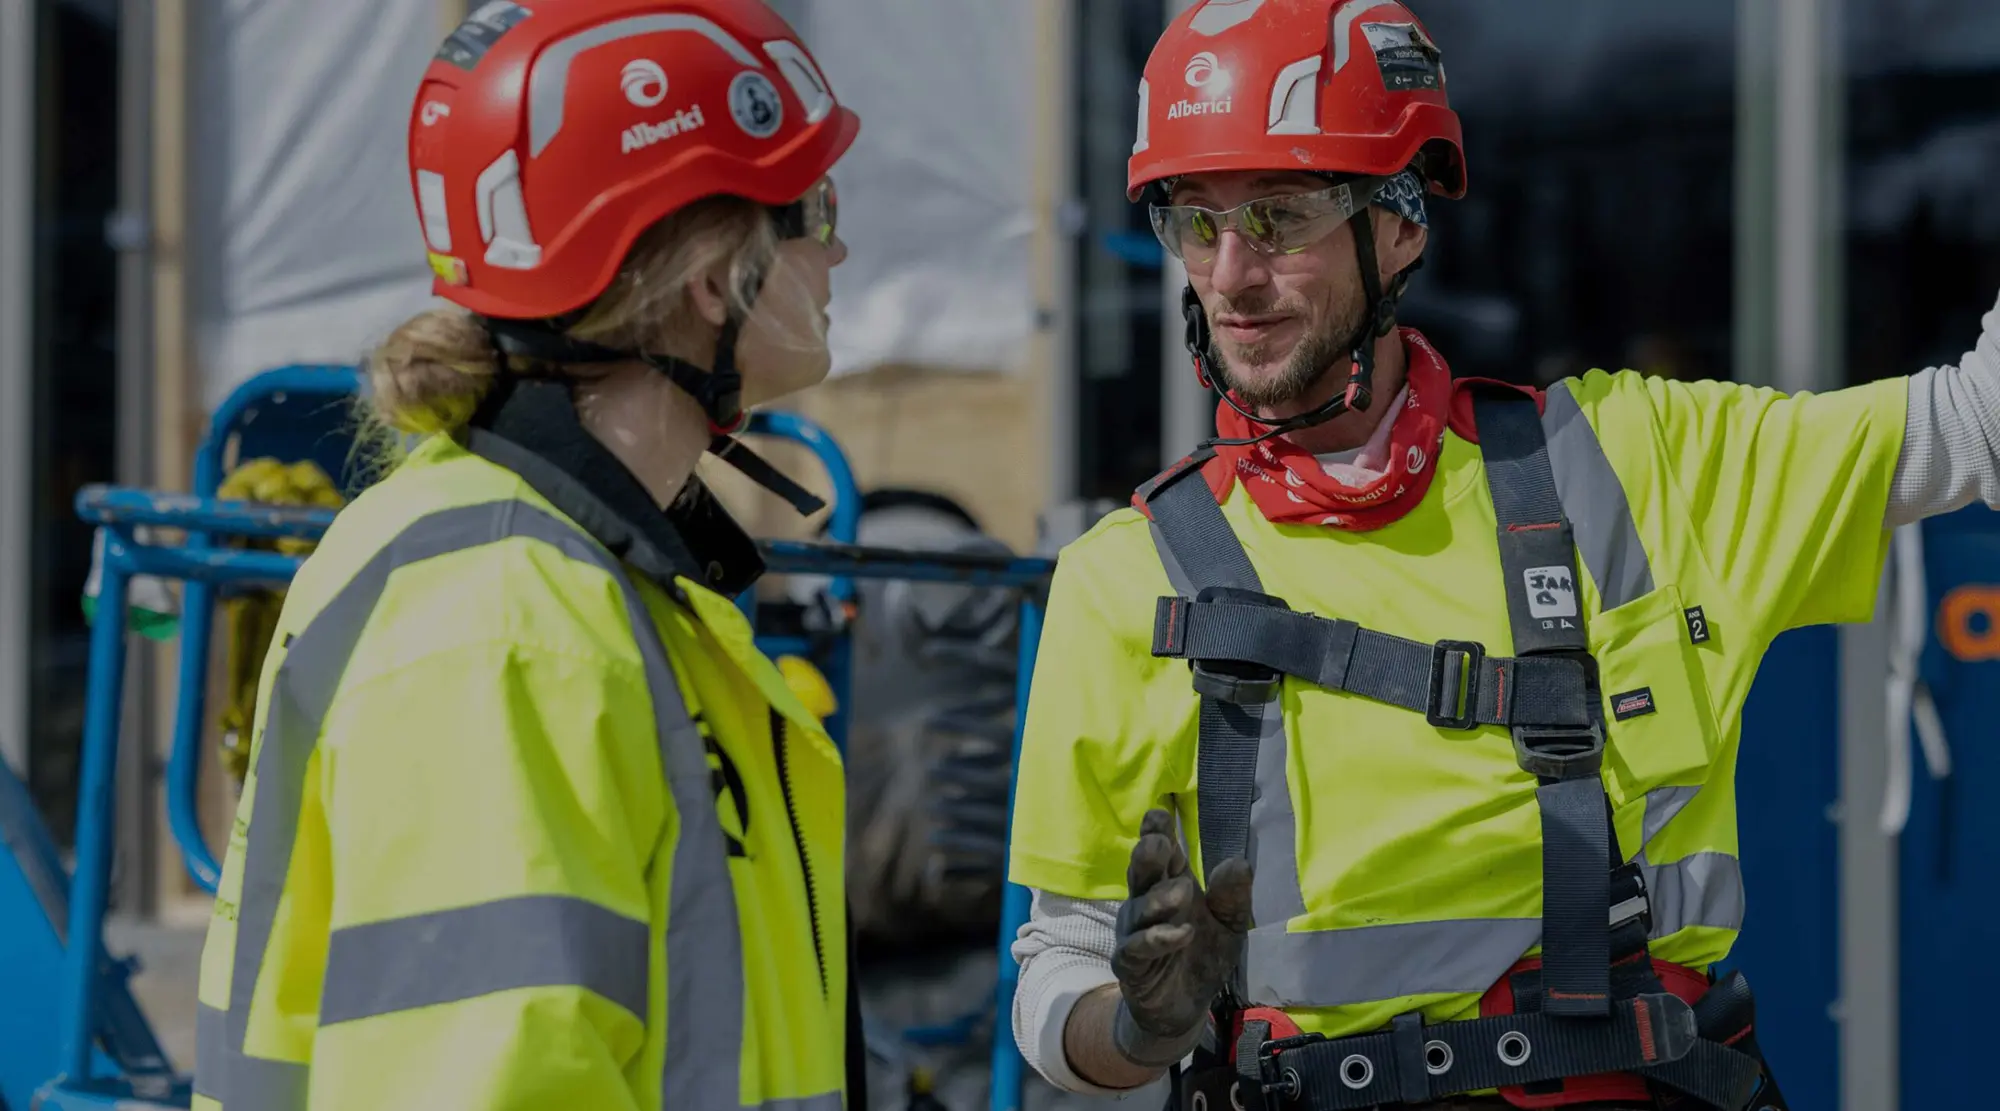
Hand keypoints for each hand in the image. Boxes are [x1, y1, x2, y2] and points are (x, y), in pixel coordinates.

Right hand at [1110, 809, 1254, 1064]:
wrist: (1184, 1008)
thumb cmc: (1202, 956)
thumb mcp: (1229, 925)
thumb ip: (1232, 896)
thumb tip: (1239, 862)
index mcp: (1168, 884)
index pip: (1161, 852)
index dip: (1157, 831)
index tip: (1159, 814)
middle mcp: (1144, 902)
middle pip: (1141, 873)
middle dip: (1148, 856)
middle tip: (1159, 843)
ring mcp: (1133, 932)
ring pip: (1138, 909)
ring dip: (1158, 899)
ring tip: (1182, 892)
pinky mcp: (1130, 965)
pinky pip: (1137, 948)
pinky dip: (1158, 939)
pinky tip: (1180, 933)